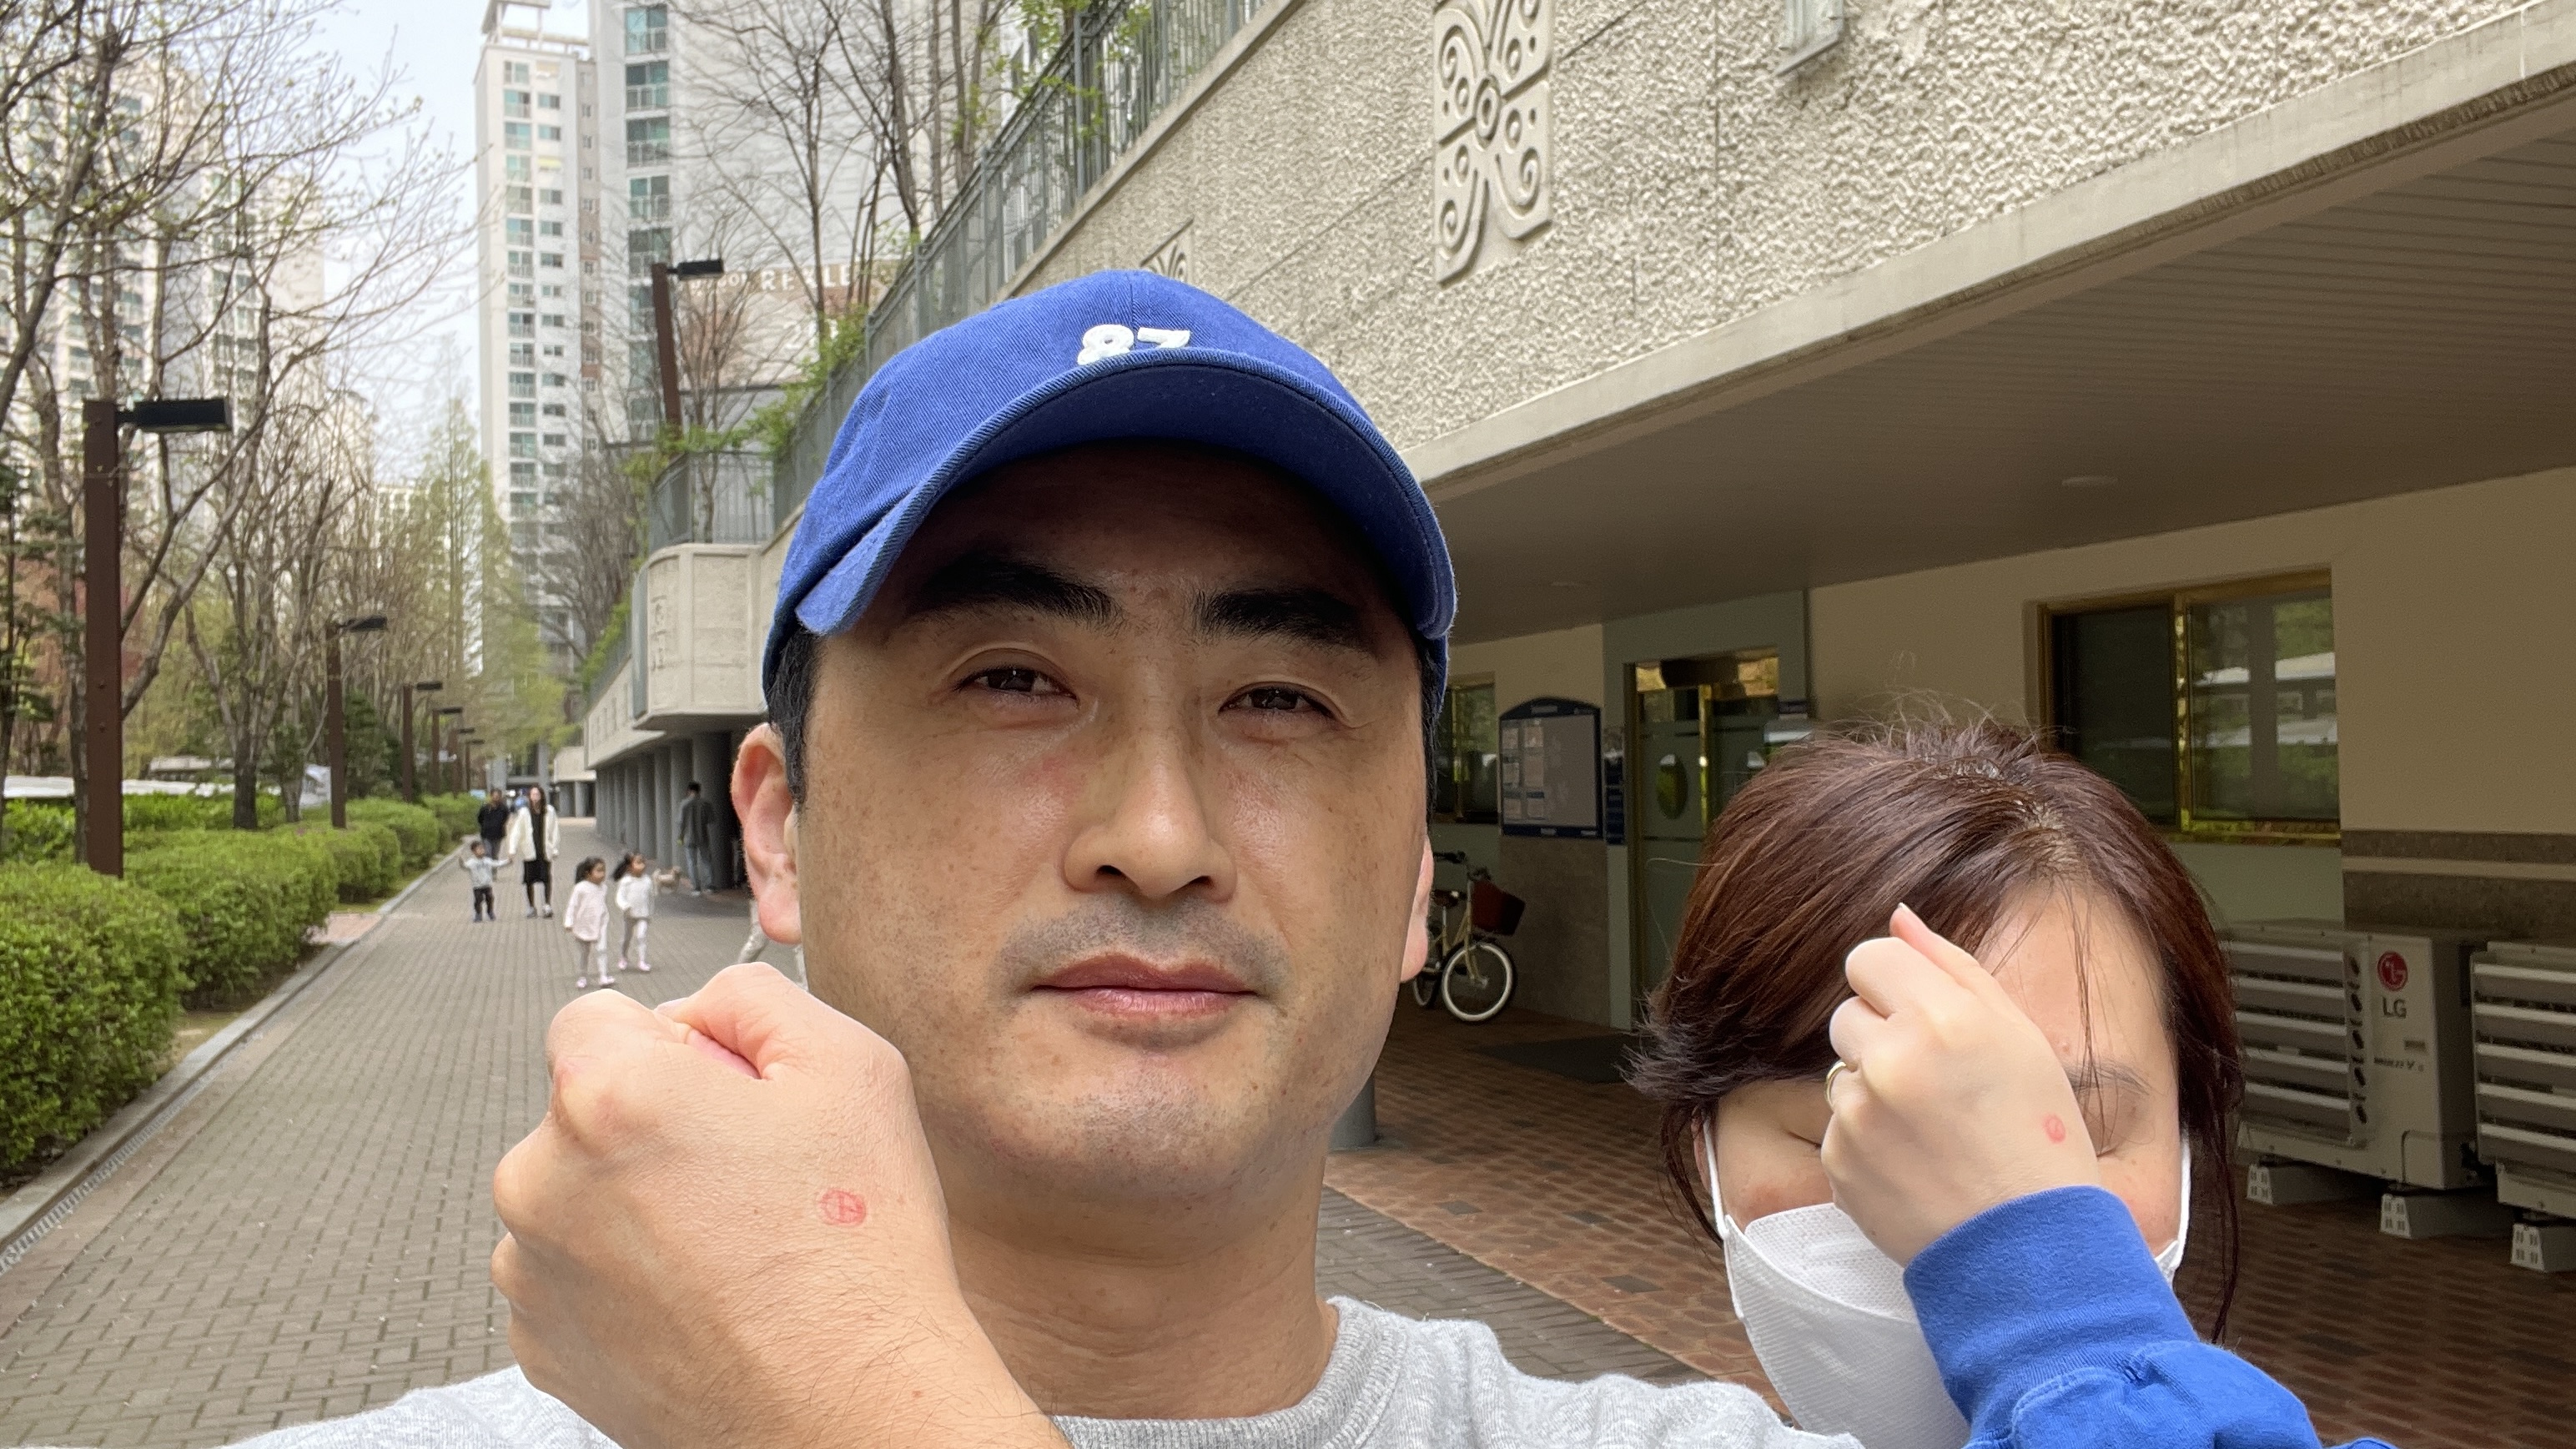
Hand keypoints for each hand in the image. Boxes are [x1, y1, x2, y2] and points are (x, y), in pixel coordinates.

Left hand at [491, 964, 1065, 1448]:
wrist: (850, 1411)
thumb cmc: (858, 1258)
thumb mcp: (852, 1065)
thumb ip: (755, 996)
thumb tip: (702, 1006)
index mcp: (606, 1098)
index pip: (596, 1016)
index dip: (675, 1044)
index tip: (726, 1093)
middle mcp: (541, 1182)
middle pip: (585, 1107)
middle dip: (654, 1123)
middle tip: (748, 1176)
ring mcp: (533, 1274)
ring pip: (576, 1193)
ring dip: (634, 1202)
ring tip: (735, 1247)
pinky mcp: (543, 1347)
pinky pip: (573, 1273)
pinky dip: (626, 1277)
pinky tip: (706, 1297)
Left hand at [1820, 906, 2100, 1263]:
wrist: (2032, 1249)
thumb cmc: (2039, 1135)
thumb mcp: (2018, 1036)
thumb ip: (1951, 965)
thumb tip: (1898, 915)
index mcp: (1941, 1017)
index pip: (1868, 957)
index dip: (1893, 984)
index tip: (1921, 1016)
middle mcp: (1891, 1059)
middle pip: (1849, 1013)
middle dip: (1883, 1037)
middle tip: (1938, 1084)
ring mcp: (1857, 1114)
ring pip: (1842, 1072)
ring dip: (1874, 1091)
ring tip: (1932, 1130)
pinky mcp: (1837, 1162)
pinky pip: (1838, 1128)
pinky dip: (1867, 1142)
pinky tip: (1916, 1165)